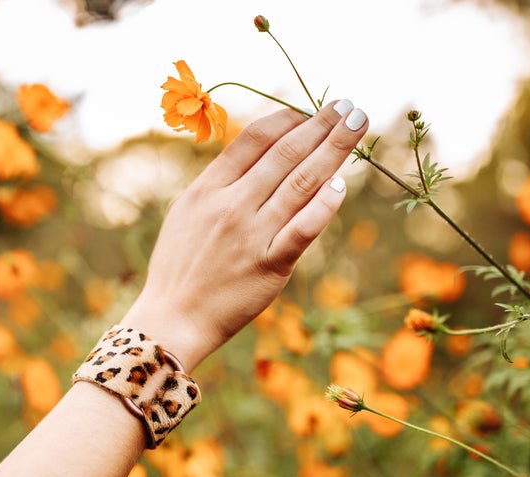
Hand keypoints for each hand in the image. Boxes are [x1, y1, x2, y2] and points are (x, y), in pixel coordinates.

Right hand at [121, 100, 367, 370]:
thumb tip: (255, 156)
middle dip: (320, 125)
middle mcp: (230, 205)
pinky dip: (324, 205)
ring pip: (300, 183)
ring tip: (357, 124)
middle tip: (348, 106)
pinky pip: (303, 229)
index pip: (253, 140)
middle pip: (284, 154)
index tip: (308, 111)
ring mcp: (251, 235)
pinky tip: (342, 184)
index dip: (286, 119)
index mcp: (207, 189)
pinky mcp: (269, 265)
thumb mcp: (186, 214)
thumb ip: (218, 184)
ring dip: (333, 150)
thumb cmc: (178, 267)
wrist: (173, 318)